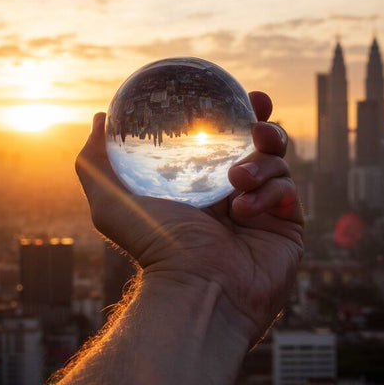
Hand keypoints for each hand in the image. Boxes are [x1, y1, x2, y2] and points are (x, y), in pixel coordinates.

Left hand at [76, 91, 302, 344]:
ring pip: (278, 163)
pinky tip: (245, 213)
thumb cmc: (153, 249)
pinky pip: (288, 192)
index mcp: (202, 186)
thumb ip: (95, 160)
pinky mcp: (287, 227)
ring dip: (260, 163)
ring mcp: (263, 211)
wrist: (196, 290)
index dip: (234, 114)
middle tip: (257, 117)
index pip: (225, 141)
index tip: (237, 94)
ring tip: (235, 180)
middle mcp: (234, 195)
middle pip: (261, 145)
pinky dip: (269, 194)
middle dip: (264, 125)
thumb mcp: (109, 200)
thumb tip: (99, 118)